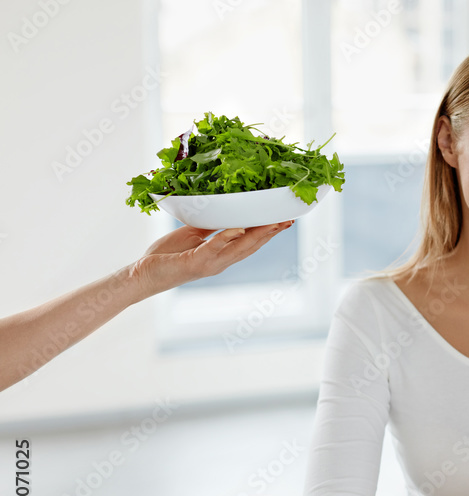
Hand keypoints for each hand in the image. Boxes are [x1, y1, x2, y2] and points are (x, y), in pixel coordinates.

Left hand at [128, 221, 292, 297]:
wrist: (142, 275)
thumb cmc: (165, 256)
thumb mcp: (191, 235)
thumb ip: (209, 226)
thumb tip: (225, 211)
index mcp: (220, 254)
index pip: (250, 242)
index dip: (269, 231)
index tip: (284, 218)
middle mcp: (220, 261)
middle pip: (252, 246)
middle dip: (272, 233)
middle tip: (290, 219)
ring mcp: (209, 264)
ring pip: (240, 248)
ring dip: (259, 235)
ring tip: (275, 222)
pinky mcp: (195, 262)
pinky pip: (214, 248)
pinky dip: (227, 237)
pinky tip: (239, 227)